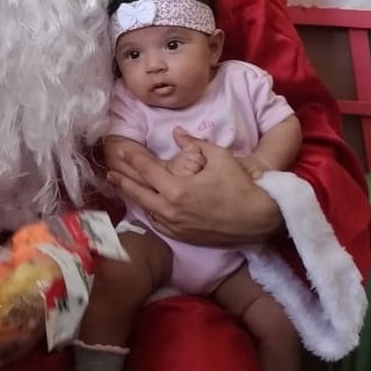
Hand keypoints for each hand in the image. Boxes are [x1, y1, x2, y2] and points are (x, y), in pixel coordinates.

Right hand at [0, 256, 43, 361]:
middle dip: (23, 343)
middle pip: (2, 354)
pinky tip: (42, 315)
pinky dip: (31, 330)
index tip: (22, 334)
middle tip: (40, 325)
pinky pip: (17, 339)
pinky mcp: (1, 333)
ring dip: (31, 338)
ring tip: (45, 320)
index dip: (3, 345)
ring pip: (13, 350)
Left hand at [107, 128, 282, 244]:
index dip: (132, 159)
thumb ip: (194, 144)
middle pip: (138, 193)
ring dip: (133, 197)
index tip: (121, 149)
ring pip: (146, 210)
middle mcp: (172, 211)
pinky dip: (149, 212)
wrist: (261, 219)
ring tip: (122, 186)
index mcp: (178, 190)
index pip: (147, 171)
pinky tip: (145, 205)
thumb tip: (176, 133)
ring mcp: (177, 227)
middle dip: (122, 180)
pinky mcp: (183, 237)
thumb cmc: (241, 184)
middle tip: (109, 171)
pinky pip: (159, 223)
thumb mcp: (219, 156)